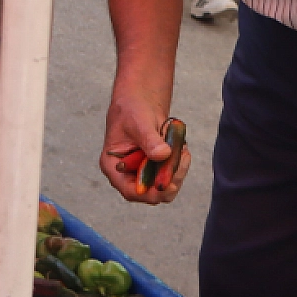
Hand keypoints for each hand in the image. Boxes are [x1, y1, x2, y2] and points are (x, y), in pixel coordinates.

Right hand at [99, 83, 190, 204]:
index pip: (130, 191)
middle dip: (168, 181)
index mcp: (113, 166)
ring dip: (177, 172)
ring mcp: (141, 173)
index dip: (149, 193)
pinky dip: (179, 166)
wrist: (140, 102)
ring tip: (183, 150)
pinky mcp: (155, 169)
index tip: (167, 184)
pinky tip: (182, 149)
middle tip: (182, 159)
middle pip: (150, 194)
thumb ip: (149, 139)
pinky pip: (170, 177)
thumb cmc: (132, 109)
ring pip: (163, 187)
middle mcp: (126, 174)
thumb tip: (163, 155)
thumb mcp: (139, 122)